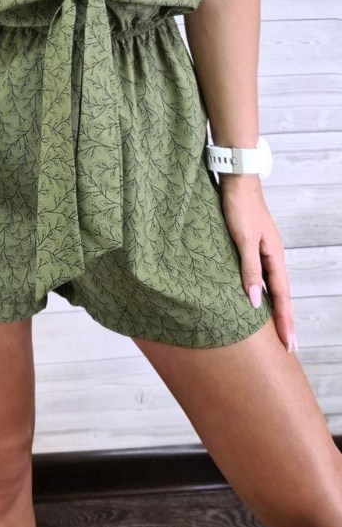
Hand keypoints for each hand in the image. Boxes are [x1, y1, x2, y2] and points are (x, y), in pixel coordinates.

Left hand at [220, 175, 296, 353]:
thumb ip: (249, 269)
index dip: (284, 321)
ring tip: (276, 328)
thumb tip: (256, 301)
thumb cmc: (239, 208)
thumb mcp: (243, 240)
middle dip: (284, 320)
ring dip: (275, 307)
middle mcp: (273, 256)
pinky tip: (257, 295)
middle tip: (288, 346)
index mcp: (274, 257)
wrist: (237, 180)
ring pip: (272, 284)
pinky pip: (262, 273)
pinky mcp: (253, 243)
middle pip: (281, 294)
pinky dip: (263, 289)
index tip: (289, 345)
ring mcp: (264, 250)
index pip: (282, 297)